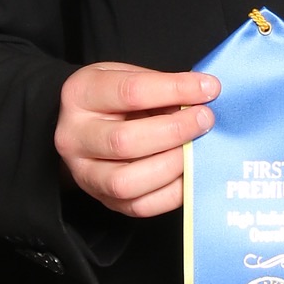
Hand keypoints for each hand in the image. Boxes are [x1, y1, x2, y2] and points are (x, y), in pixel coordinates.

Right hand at [55, 62, 220, 217]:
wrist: (90, 126)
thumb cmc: (116, 98)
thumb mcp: (131, 76)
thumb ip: (163, 87)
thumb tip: (205, 97)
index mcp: (80, 94)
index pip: (131, 92)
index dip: (175, 90)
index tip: (209, 88)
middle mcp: (74, 137)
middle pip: (124, 141)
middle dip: (175, 130)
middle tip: (205, 119)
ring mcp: (85, 173)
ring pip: (127, 181)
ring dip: (172, 165)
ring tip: (197, 148)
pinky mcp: (103, 200)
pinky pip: (140, 206)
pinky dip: (173, 192)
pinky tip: (191, 172)